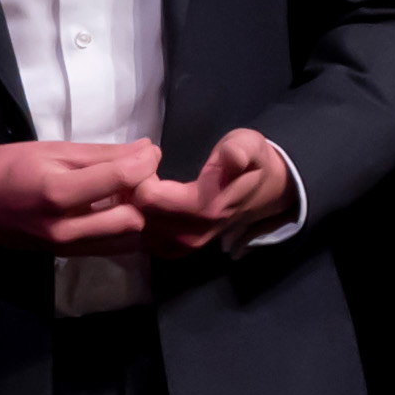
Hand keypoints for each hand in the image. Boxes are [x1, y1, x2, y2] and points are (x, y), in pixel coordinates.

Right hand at [0, 138, 161, 254]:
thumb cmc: (9, 166)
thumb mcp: (53, 150)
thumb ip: (101, 154)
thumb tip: (145, 150)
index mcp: (58, 193)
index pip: (121, 179)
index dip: (145, 161)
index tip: (150, 150)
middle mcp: (66, 229)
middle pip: (133, 218)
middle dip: (144, 192)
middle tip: (138, 172)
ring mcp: (67, 249)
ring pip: (126, 238)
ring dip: (135, 212)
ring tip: (126, 189)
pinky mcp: (68, 258)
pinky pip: (110, 246)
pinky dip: (121, 225)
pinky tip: (114, 206)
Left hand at [132, 129, 295, 257]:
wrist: (267, 191)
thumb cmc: (252, 163)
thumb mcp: (250, 145)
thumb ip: (240, 151)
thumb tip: (231, 157)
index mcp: (206, 208)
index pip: (151, 199)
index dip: (136, 176)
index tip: (141, 157)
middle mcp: (192, 235)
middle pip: (138, 216)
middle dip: (127, 192)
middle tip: (131, 167)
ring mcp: (184, 247)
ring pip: (137, 229)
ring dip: (128, 207)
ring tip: (132, 180)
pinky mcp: (177, 250)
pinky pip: (143, 239)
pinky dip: (134, 220)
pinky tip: (137, 199)